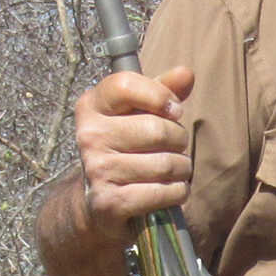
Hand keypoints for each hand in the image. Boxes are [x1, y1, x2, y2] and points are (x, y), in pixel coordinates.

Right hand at [70, 63, 196, 231]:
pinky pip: (163, 192)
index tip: (173, 110)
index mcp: (92, 107)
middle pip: (156, 129)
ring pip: (165, 164)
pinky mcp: (110, 202)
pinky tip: (171, 189)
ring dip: (182, 168)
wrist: (97, 202)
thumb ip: (162, 91)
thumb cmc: (125, 149)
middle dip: (178, 139)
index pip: (125, 85)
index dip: (159, 95)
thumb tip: (186, 73)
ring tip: (174, 170)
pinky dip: (177, 192)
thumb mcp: (138, 114)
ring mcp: (97, 170)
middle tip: (174, 146)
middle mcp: (89, 136)